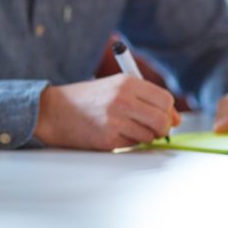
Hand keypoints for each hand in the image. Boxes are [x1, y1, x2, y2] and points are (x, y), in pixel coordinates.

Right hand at [34, 75, 180, 150]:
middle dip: (162, 128)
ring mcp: (115, 120)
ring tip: (125, 128)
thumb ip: (144, 98)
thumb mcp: (114, 87)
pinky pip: (133, 145)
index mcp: (126, 82)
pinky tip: (113, 133)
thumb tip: (174, 119)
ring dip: (143, 136)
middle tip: (152, 128)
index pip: (165, 99)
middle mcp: (122, 99)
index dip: (168, 111)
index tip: (164, 116)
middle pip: (162, 120)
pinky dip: (128, 142)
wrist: (53, 111)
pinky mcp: (108, 139)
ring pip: (150, 136)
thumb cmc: (86, 99)